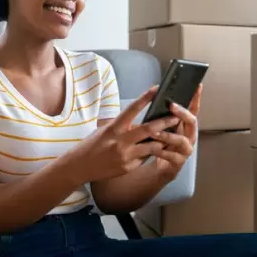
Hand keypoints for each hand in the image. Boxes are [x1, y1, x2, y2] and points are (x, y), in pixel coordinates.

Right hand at [64, 87, 179, 183]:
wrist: (80, 166)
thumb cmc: (92, 144)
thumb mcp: (106, 130)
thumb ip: (123, 126)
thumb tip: (142, 122)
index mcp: (114, 127)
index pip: (132, 109)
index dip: (145, 98)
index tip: (157, 89)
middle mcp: (120, 140)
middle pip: (148, 129)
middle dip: (164, 122)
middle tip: (177, 116)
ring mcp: (126, 155)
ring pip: (152, 146)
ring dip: (162, 140)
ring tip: (172, 135)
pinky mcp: (129, 167)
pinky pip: (145, 158)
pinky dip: (150, 153)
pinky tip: (153, 150)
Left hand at [152, 84, 202, 178]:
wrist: (159, 169)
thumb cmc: (160, 145)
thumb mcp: (162, 128)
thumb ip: (163, 116)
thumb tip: (157, 96)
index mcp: (186, 126)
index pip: (193, 109)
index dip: (196, 98)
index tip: (197, 86)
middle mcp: (189, 136)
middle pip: (192, 122)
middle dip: (182, 113)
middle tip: (171, 105)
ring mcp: (186, 150)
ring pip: (181, 140)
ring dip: (168, 135)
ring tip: (154, 132)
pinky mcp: (178, 162)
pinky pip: (172, 156)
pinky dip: (162, 152)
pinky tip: (153, 149)